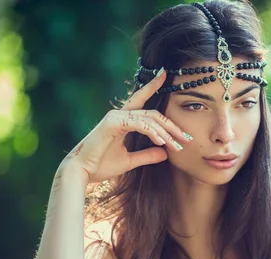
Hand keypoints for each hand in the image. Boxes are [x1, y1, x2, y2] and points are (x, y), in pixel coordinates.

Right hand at [60, 68, 190, 183]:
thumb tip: (165, 153)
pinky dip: (153, 132)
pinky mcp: (112, 123)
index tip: (165, 74)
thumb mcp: (130, 161)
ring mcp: (115, 117)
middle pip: (154, 114)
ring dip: (166, 133)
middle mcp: (119, 114)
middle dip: (172, 126)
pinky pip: (139, 124)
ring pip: (149, 119)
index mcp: (123, 120)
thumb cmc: (101, 166)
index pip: (142, 100)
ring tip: (178, 146)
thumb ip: (147, 155)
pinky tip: (162, 142)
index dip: (153, 86)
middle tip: (187, 139)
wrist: (82, 173)